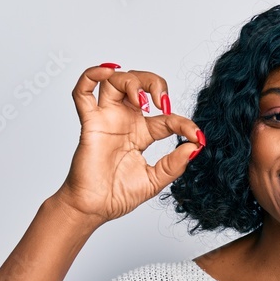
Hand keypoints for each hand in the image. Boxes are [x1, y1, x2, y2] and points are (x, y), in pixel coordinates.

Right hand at [47, 64, 203, 227]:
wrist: (95, 208)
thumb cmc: (118, 195)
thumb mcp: (155, 181)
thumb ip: (174, 164)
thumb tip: (194, 147)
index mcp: (143, 133)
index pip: (167, 117)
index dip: (184, 123)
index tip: (196, 135)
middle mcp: (125, 121)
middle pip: (139, 84)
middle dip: (154, 83)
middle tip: (162, 102)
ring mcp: (107, 119)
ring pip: (115, 81)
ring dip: (131, 80)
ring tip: (141, 99)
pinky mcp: (90, 123)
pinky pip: (83, 92)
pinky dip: (92, 75)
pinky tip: (106, 71)